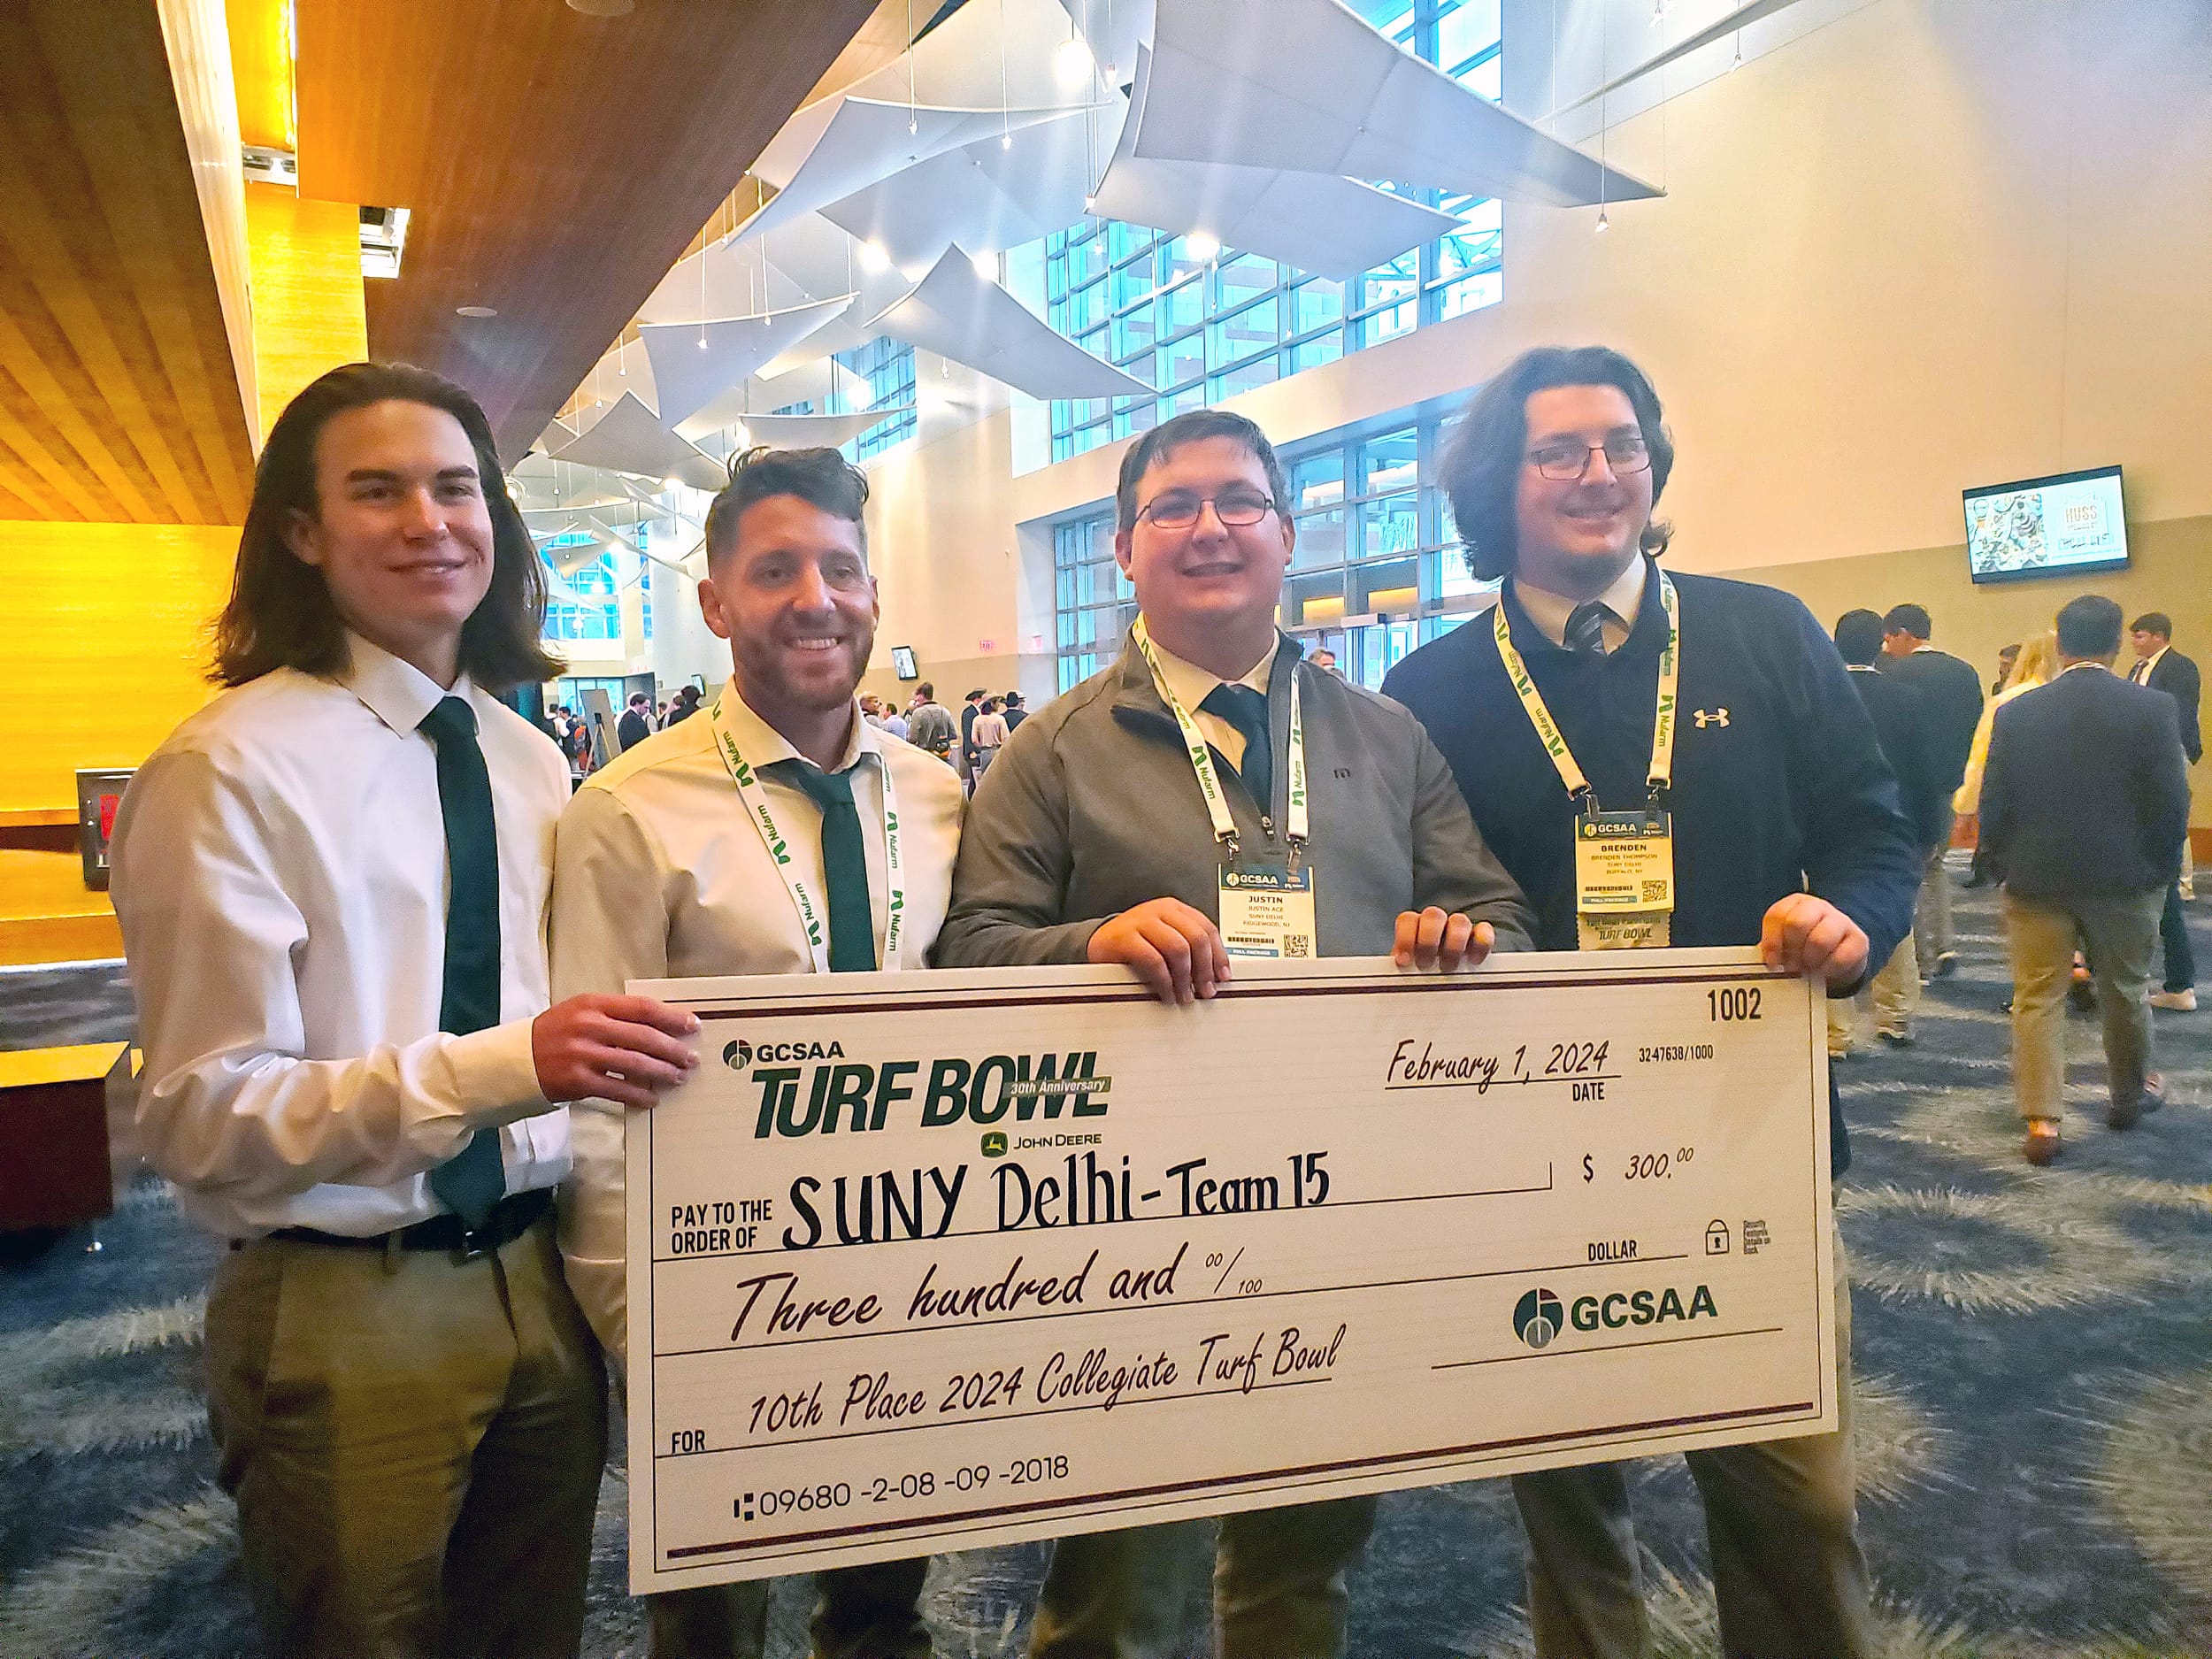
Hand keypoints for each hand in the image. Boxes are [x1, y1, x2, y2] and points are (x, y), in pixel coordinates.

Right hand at [533, 994, 700, 1109]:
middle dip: (673, 1049)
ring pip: (634, 1064)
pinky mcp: (577, 1081)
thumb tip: (660, 1028)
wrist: (515, 1060)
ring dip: (662, 1072)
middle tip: (691, 1058)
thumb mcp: (581, 1013)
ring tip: (678, 1077)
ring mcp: (582, 1054)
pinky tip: (652, 1098)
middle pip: (643, 1037)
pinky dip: (638, 1094)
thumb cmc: (555, 1034)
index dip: (671, 1017)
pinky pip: (617, 1089)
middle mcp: (589, 1026)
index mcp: (593, 1004)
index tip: (692, 1025)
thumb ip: (615, 1016)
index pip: (642, 1008)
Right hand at [1088, 898, 1229, 1004]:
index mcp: (1174, 909)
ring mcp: (1141, 921)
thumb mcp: (1165, 939)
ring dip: (1186, 978)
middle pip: (1196, 937)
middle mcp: (1160, 911)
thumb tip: (1214, 973)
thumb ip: (1188, 948)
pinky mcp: (1125, 937)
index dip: (1219, 955)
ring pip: (1178, 948)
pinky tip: (1167, 993)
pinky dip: (1164, 981)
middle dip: (1205, 969)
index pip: (1207, 928)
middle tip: (1206, 990)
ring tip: (1185, 995)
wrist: (1099, 942)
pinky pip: (1153, 961)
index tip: (1223, 976)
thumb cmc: (1136, 943)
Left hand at [1392, 908, 1495, 971]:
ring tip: (1447, 968)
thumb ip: (1400, 972)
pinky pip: (1485, 931)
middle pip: (1434, 916)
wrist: (1438, 979)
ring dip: (1453, 945)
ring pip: (1460, 921)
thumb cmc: (1420, 975)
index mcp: (1414, 927)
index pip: (1408, 920)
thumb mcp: (1406, 973)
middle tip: (1425, 964)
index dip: (1405, 938)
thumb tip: (1388, 982)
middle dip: (1428, 941)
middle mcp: (1437, 923)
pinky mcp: (1480, 938)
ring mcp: (1459, 928)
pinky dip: (1481, 943)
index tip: (1403, 961)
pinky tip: (1473, 961)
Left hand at [1760, 895, 1868, 988]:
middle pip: (1797, 923)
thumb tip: (1767, 963)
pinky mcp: (1859, 939)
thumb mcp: (1787, 942)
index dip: (1772, 942)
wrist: (1842, 951)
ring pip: (1820, 940)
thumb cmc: (1807, 946)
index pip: (1777, 916)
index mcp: (1795, 904)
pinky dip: (1829, 970)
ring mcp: (1841, 920)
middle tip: (1792, 966)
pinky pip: (1841, 958)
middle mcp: (1818, 907)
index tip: (1772, 962)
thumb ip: (1776, 948)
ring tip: (1809, 968)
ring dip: (1810, 960)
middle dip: (1792, 949)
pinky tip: (1825, 971)